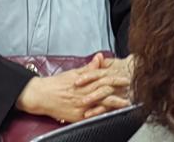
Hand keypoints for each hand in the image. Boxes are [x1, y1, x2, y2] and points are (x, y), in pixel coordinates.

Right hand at [15, 53, 130, 122]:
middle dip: (119, 90)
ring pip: (101, 103)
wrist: (42, 95)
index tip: (126, 78)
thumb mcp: (73, 72)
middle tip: (131, 89)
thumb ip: (88, 68)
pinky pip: (92, 115)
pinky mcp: (78, 116)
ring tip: (126, 104)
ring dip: (115, 103)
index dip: (116, 78)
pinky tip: (110, 114)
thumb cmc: (57, 84)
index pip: (104, 78)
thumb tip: (99, 58)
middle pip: (105, 90)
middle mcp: (84, 93)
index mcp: (84, 81)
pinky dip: (102, 114)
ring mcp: (82, 105)